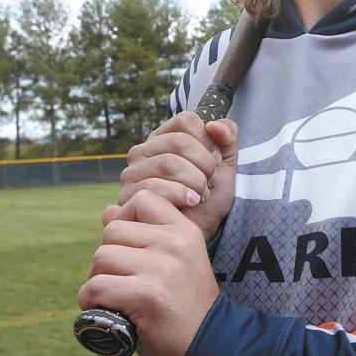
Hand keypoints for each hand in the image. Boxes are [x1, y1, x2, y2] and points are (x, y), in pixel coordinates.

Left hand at [79, 191, 219, 355]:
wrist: (211, 345)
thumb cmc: (186, 303)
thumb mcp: (176, 259)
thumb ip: (144, 233)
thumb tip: (107, 212)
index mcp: (184, 230)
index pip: (141, 199)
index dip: (125, 218)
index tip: (130, 247)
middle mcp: (174, 243)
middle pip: (113, 231)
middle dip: (107, 257)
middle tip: (120, 280)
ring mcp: (160, 268)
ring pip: (101, 257)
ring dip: (98, 280)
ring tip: (115, 297)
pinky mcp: (145, 294)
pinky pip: (96, 286)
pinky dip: (91, 301)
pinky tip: (106, 310)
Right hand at [119, 112, 237, 239]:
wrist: (198, 234)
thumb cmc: (209, 199)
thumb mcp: (226, 164)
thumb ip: (228, 136)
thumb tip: (214, 125)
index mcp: (164, 137)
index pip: (185, 121)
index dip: (207, 142)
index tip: (216, 162)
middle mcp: (142, 151)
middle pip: (178, 142)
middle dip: (204, 165)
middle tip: (209, 183)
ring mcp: (131, 173)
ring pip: (168, 163)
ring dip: (194, 182)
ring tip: (200, 196)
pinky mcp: (127, 196)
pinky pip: (155, 187)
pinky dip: (180, 195)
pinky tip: (190, 204)